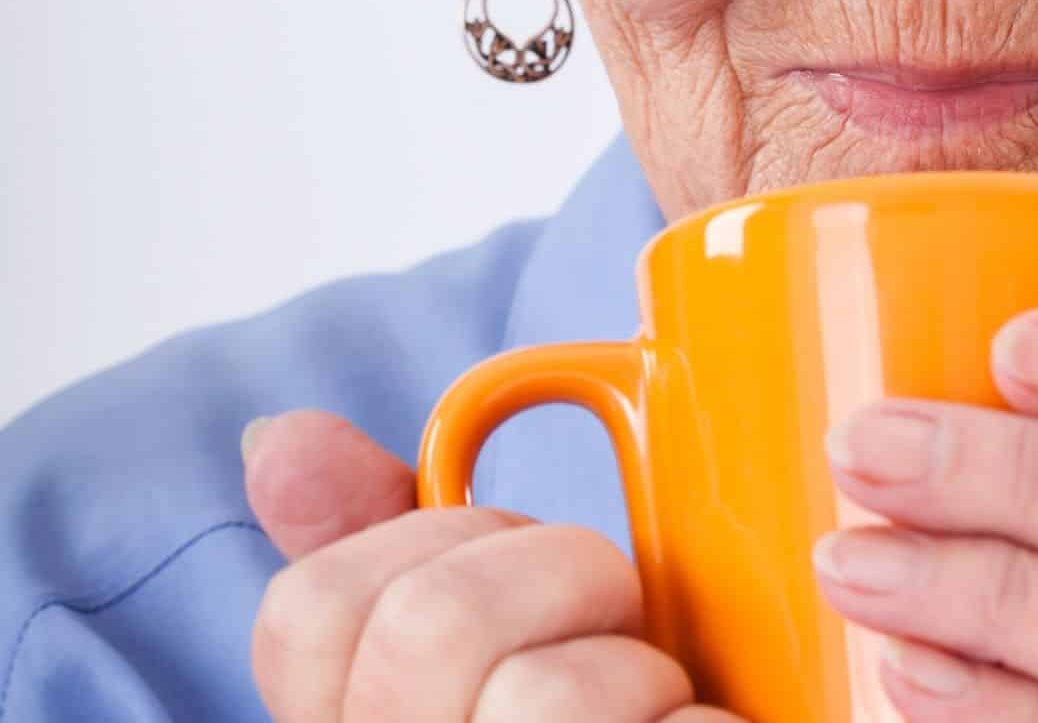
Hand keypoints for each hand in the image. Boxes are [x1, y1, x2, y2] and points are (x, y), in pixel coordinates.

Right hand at [243, 408, 743, 721]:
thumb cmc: (596, 714)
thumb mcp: (493, 629)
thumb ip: (387, 539)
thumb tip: (281, 437)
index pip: (309, 607)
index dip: (431, 544)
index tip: (513, 580)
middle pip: (426, 625)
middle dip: (560, 577)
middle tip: (617, 625)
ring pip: (541, 701)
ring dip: (640, 679)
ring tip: (662, 715)